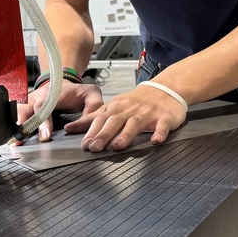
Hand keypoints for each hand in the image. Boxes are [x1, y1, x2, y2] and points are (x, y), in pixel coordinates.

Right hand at [17, 81, 103, 141]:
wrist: (63, 84)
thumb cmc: (76, 92)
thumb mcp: (90, 94)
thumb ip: (93, 107)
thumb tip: (85, 124)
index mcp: (53, 93)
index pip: (45, 106)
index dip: (43, 120)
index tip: (45, 135)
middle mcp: (38, 97)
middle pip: (27, 109)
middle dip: (26, 125)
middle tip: (24, 140)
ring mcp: (30, 102)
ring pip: (19, 112)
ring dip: (16, 126)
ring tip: (15, 141)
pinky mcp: (26, 109)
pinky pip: (17, 117)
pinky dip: (14, 127)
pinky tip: (13, 140)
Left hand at [64, 84, 186, 151]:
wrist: (166, 89)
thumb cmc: (137, 102)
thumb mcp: (114, 106)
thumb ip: (94, 118)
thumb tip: (71, 128)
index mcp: (117, 107)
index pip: (101, 118)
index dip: (92, 131)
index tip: (85, 144)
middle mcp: (131, 109)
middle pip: (115, 121)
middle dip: (104, 134)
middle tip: (94, 148)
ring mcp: (149, 113)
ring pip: (136, 123)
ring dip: (126, 134)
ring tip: (118, 146)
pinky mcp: (165, 117)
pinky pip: (163, 125)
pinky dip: (160, 132)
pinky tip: (156, 140)